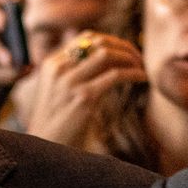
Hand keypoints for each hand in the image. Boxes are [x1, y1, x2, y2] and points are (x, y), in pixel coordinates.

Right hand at [17, 31, 145, 150]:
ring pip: (107, 54)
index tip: (126, 51)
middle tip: (139, 58)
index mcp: (52, 64)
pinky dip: (133, 73)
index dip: (111, 41)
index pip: (86, 38)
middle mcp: (59, 68)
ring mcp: (70, 82)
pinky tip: (142, 78)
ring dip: (130, 58)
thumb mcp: (58, 92)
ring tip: (141, 68)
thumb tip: (104, 60)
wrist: (45, 149)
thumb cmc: (56, 125)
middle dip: (124, 47)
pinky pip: (115, 75)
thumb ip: (74, 74)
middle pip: (98, 42)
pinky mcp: (84, 97)